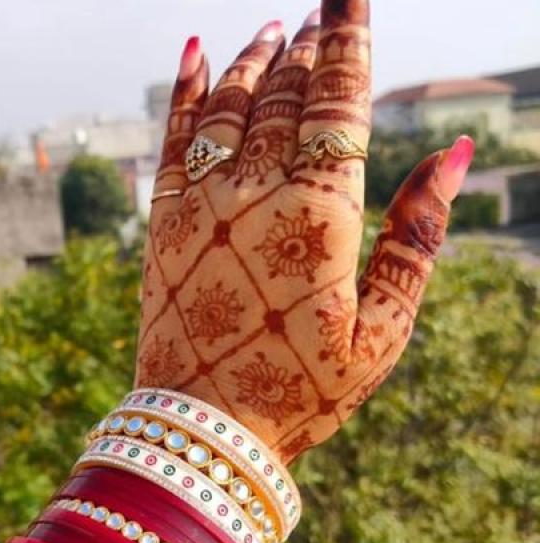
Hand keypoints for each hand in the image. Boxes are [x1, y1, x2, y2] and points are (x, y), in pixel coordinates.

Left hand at [135, 1, 473, 462]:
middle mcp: (256, 195)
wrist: (205, 428)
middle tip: (318, 16)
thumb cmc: (303, 389)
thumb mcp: (382, 329)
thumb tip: (452, 158)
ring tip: (271, 32)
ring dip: (252, 62)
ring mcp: (201, 208)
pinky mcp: (163, 227)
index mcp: (321, 215)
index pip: (338, 102)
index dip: (347, 40)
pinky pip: (173, 142)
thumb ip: (417, 239)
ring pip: (228, 108)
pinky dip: (186, 94)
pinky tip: (196, 54)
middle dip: (305, 49)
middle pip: (284, 96)